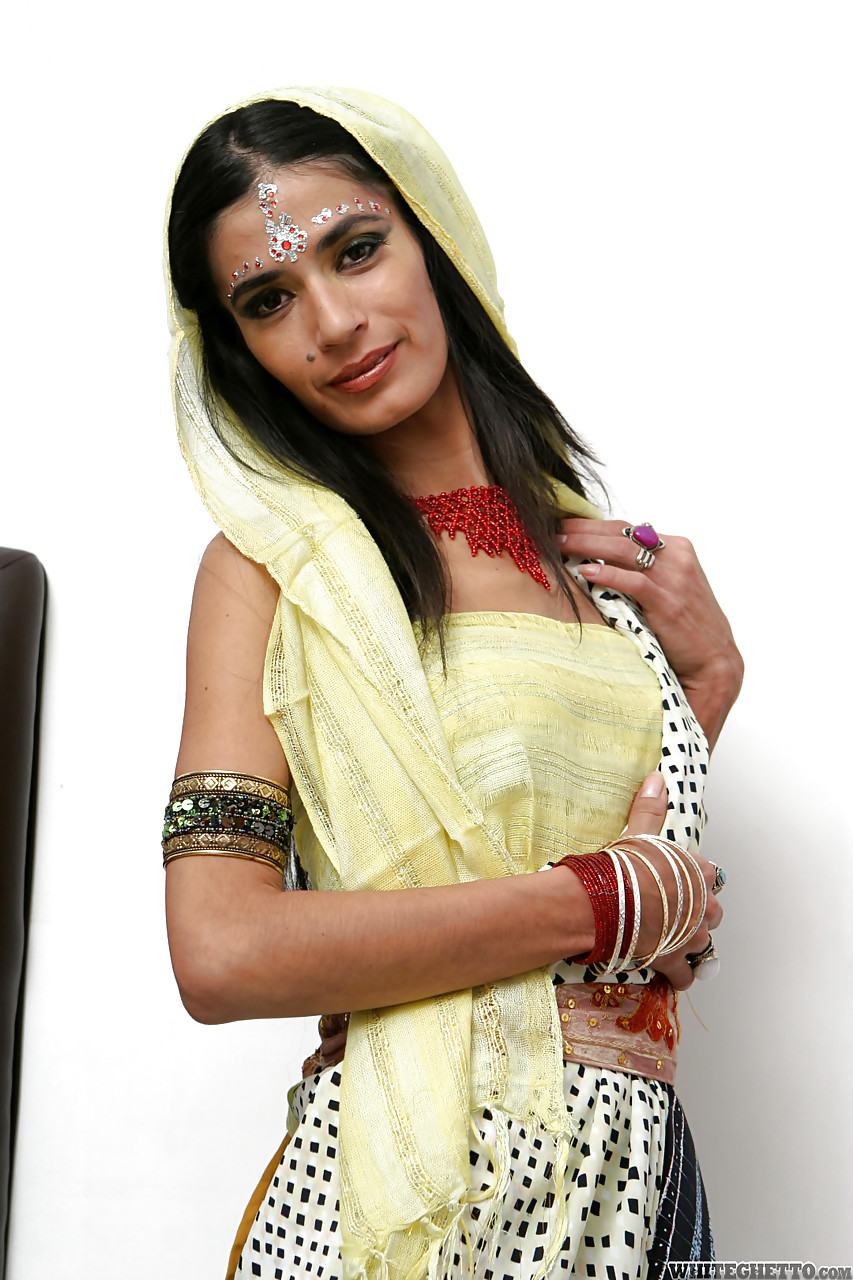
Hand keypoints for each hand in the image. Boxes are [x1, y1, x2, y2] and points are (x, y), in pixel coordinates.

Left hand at [558, 518, 743, 748]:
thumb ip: (642, 570)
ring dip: (587, 544)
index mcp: (677, 548)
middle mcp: (677, 557)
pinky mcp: (669, 602)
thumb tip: (598, 560)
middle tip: (553, 529)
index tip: (564, 524)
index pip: (627, 529)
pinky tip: (585, 571)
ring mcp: (675, 578)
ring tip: (559, 544)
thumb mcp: (668, 588)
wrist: (714, 661)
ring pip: (624, 551)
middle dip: (583, 529)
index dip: (593, 524)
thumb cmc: (685, 627)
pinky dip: (608, 573)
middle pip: (622, 534)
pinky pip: (634, 581)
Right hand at [613, 773, 722, 990]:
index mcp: (699, 873)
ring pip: (703, 942)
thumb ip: (651, 809)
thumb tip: (658, 779)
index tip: (676, 880)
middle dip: (696, 912)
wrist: (602, 903)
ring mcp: (690, 936)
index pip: (710, 875)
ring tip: (671, 938)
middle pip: (712, 911)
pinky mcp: (673, 959)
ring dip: (689, 941)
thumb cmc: (621, 868)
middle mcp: (702, 906)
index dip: (694, 878)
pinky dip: (679, 974)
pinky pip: (686, 974)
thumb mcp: (638, 834)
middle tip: (672, 910)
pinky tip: (668, 968)